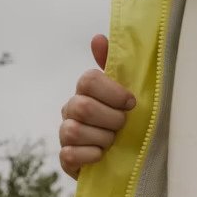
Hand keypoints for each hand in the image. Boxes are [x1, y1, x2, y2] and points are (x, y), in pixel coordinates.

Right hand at [59, 34, 136, 179]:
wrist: (127, 158)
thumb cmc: (126, 120)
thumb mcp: (126, 94)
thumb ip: (115, 65)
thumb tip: (98, 38)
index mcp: (86, 91)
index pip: (88, 80)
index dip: (112, 92)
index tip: (131, 103)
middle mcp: (71, 109)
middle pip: (82, 106)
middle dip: (110, 118)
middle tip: (123, 125)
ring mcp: (66, 133)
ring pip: (74, 130)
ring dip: (102, 138)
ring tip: (113, 142)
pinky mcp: (66, 159)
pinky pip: (69, 155)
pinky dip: (90, 156)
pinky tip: (102, 156)